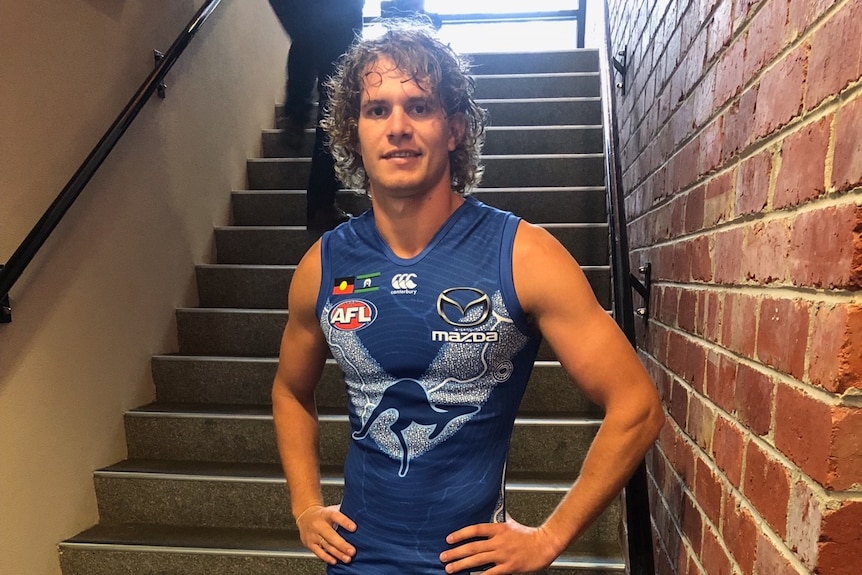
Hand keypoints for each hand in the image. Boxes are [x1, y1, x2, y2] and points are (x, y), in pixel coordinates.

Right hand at [295, 504, 356, 564]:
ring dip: (337, 553)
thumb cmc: (323, 514)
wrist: (305, 515)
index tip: (354, 528)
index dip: (345, 522)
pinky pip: (318, 552)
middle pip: (331, 535)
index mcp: (326, 514)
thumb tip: (360, 516)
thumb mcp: (332, 509)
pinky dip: (327, 557)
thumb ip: (344, 513)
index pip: (336, 516)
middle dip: (342, 545)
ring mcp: (313, 535)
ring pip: (326, 545)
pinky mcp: (310, 543)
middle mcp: (319, 524)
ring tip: (347, 558)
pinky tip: (334, 560)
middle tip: (352, 551)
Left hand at [439, 514, 564, 573]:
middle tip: (443, 556)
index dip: (460, 534)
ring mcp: (503, 555)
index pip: (475, 529)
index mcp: (498, 529)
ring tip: (450, 568)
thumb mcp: (511, 523)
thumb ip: (497, 522)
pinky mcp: (509, 567)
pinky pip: (490, 573)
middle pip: (472, 547)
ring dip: (461, 564)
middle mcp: (498, 541)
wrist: (545, 544)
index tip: (449, 539)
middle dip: (455, 552)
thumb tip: (489, 513)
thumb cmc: (529, 534)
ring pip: (477, 560)